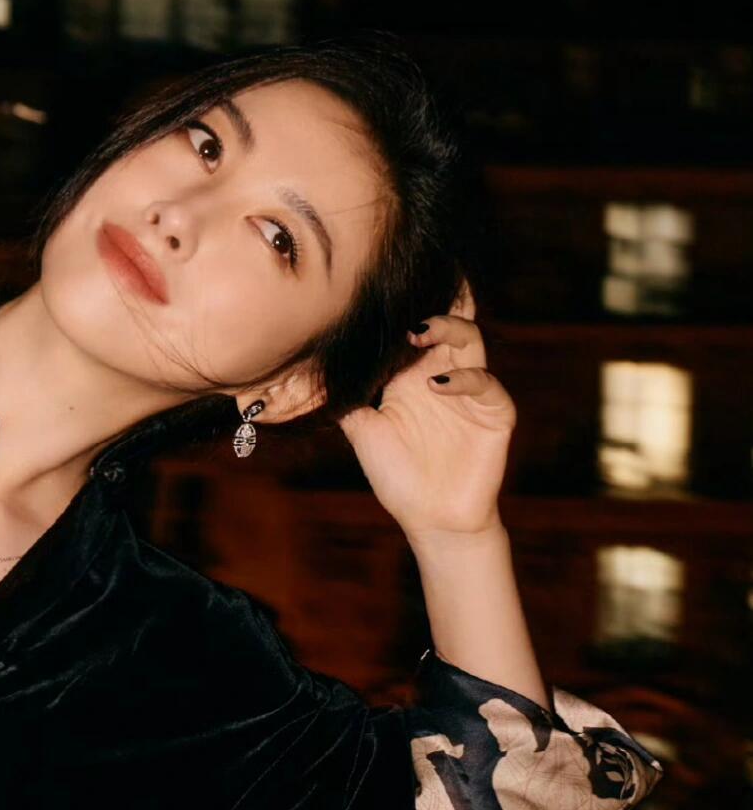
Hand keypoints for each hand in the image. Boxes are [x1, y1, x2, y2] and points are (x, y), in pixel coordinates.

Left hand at [334, 279, 513, 543]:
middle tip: (405, 303)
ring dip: (448, 328)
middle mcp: (443, 375)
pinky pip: (486, 384)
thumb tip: (313, 371)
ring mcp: (471, 392)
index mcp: (412, 376)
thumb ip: (347, 399)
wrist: (432, 520)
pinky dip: (463, 379)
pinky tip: (436, 384)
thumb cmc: (398, 477)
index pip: (413, 329)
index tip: (381, 289)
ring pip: (470, 341)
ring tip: (419, 331)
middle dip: (431, 304)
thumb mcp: (363, 432)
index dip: (405, 308)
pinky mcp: (495, 413)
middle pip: (446, 322)